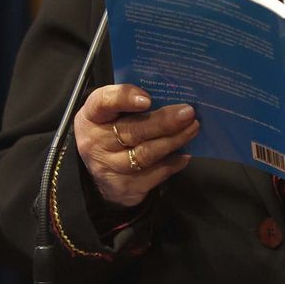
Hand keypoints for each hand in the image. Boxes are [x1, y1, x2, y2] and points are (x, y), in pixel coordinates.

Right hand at [74, 84, 198, 207]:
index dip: (124, 98)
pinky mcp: (125, 187)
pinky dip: (173, 163)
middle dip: (163, 121)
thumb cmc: (108, 134)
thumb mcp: (108, 115)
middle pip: (131, 131)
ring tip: (192, 128)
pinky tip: (185, 154)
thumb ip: (129, 104)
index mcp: (91, 117)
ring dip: (173, 140)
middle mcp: (96, 142)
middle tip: (187, 113)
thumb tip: (167, 96)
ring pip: (146, 153)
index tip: (147, 98)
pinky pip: (155, 174)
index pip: (103, 102)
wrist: (96, 178)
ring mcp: (110, 167)